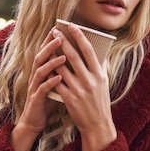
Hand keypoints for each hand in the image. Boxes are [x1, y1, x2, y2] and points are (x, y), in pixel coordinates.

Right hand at [12, 28, 66, 150]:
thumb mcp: (55, 82)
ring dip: (51, 62)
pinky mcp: (36, 99)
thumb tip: (79, 59)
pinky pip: (42, 89)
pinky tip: (59, 78)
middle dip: (50, 46)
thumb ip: (62, 70)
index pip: (45, 51)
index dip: (50, 39)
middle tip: (60, 36)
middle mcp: (36, 76)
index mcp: (41, 71)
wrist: (35, 120)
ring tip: (63, 55)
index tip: (59, 28)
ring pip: (40, 71)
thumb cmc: (47, 99)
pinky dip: (51, 82)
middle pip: (41, 56)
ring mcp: (34, 87)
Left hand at [52, 25, 116, 150]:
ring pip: (62, 67)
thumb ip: (98, 67)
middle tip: (55, 30)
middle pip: (73, 56)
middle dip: (63, 41)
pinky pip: (57, 81)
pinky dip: (51, 72)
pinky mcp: (69, 98)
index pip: (88, 50)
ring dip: (54, 55)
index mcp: (99, 74)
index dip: (79, 36)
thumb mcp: (104, 83)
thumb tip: (94, 51)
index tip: (71, 25)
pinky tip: (46, 64)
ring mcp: (79, 89)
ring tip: (48, 45)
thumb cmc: (100, 102)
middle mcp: (90, 80)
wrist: (97, 125)